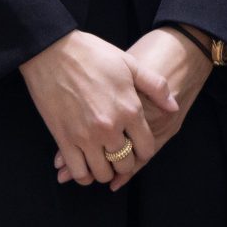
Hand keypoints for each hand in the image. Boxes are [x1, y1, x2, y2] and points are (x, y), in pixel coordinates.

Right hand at [19, 31, 172, 187]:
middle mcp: (110, 128)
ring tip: (103, 159)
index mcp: (129, 109)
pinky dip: (84, 175)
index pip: (146, 148)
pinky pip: (78, 171)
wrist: (52, 51)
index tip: (138, 147)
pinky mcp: (64, 139)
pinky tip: (86, 165)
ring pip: (102, 173)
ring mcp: (86, 136)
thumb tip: (173, 106)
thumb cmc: (92, 54)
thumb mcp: (130, 63)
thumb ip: (155, 86)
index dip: (144, 151)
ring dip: (105, 170)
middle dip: (125, 162)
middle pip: (125, 163)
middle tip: (120, 153)